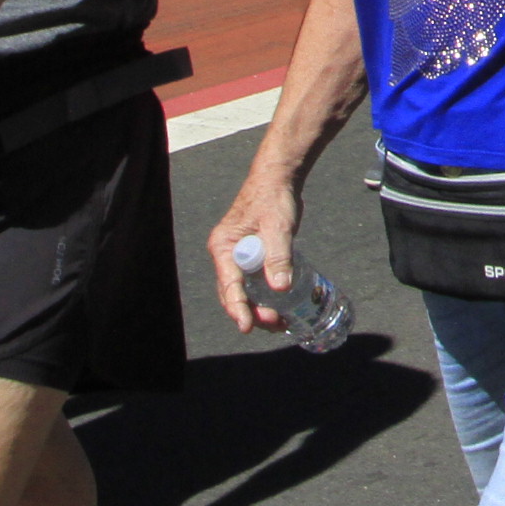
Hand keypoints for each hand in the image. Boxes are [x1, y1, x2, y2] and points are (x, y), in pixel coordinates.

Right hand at [207, 177, 304, 333]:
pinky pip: (254, 282)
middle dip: (251, 313)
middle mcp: (227, 255)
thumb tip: (280, 287)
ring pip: (244, 291)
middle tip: (275, 324)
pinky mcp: (252, 256)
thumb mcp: (277, 227)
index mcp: (224, 247)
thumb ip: (278, 256)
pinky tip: (280, 307)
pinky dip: (265, 296)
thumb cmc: (273, 198)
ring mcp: (239, 257)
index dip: (237, 308)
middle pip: (234, 293)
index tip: (246, 326)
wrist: (279, 179)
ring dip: (259, 308)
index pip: (228, 285)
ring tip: (280, 323)